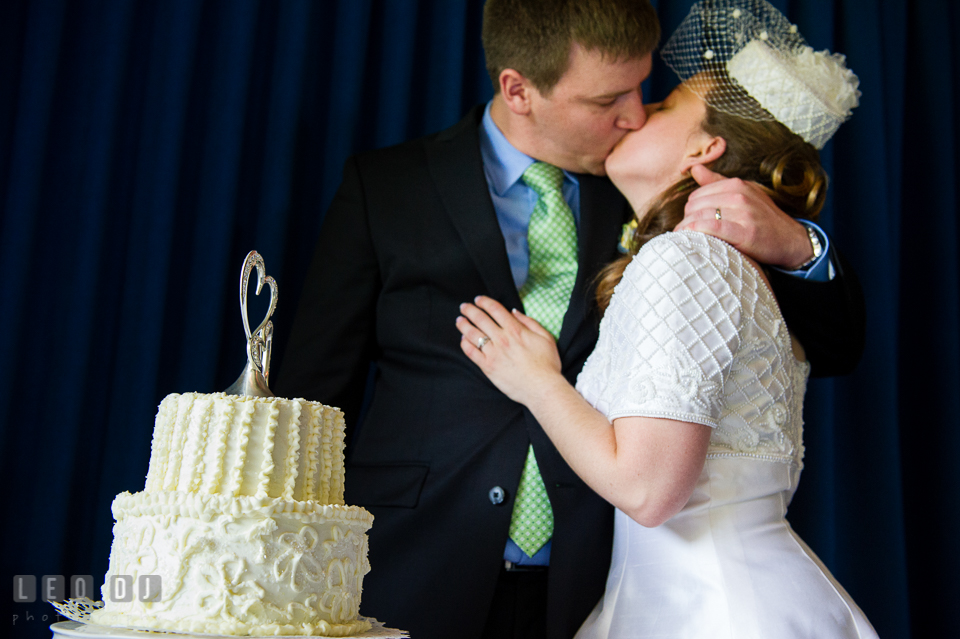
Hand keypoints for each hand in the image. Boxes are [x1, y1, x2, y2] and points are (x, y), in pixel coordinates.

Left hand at [455, 296, 563, 405]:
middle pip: (480, 319)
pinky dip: (465, 344)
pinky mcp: (488, 367)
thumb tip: (514, 312)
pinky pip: (471, 353)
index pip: (495, 309)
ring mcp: (493, 353)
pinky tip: (463, 340)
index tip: (478, 299)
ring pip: (472, 334)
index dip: (484, 302)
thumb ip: (530, 322)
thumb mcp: (546, 337)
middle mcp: (502, 339)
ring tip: (459, 320)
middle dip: (470, 310)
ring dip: (463, 325)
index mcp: (516, 330)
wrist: (542, 388)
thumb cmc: (547, 364)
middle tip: (464, 306)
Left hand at [675, 165, 812, 268]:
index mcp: (737, 184)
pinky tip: (689, 237)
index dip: (689, 209)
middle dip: (686, 219)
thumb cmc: (763, 218)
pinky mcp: (746, 232)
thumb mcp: (744, 194)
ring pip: (701, 216)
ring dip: (687, 228)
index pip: (698, 194)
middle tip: (683, 232)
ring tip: (682, 238)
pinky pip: (713, 228)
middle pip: (696, 205)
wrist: (790, 239)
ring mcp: (744, 213)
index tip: (688, 221)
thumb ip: (717, 182)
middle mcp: (740, 195)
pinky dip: (697, 231)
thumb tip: (694, 168)